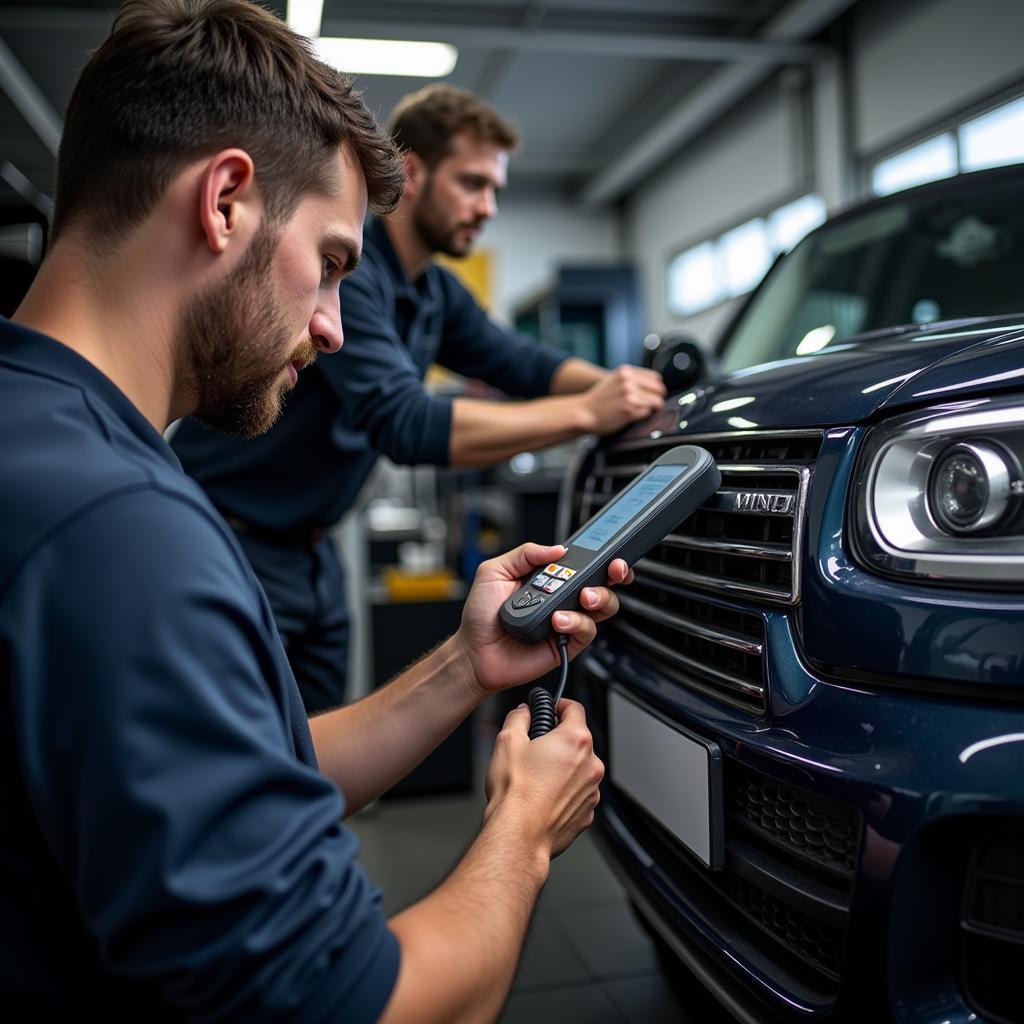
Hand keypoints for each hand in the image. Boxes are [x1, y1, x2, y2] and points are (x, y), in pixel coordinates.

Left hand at [452, 542, 631, 696]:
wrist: (474, 652)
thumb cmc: (481, 615)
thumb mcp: (495, 571)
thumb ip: (525, 554)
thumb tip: (557, 549)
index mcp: (549, 578)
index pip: (583, 563)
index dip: (601, 556)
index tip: (610, 551)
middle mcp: (563, 598)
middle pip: (603, 583)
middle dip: (614, 573)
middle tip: (612, 570)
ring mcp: (567, 620)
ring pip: (603, 606)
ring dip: (598, 597)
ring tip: (582, 598)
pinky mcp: (568, 643)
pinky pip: (587, 631)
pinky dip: (576, 622)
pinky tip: (558, 621)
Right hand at [485, 699, 603, 858]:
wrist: (518, 835)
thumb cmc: (515, 792)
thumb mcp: (507, 741)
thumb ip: (518, 717)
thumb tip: (523, 713)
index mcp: (575, 740)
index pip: (574, 708)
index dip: (559, 705)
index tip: (550, 709)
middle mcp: (591, 764)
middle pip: (577, 741)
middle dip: (558, 741)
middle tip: (534, 748)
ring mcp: (592, 791)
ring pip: (579, 769)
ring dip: (563, 769)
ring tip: (536, 779)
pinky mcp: (587, 813)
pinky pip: (578, 794)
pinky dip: (564, 792)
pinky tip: (543, 798)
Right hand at [578, 365, 665, 435]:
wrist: (583, 412)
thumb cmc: (597, 400)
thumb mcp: (613, 380)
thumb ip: (630, 379)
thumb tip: (651, 385)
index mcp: (625, 372)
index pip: (655, 377)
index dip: (655, 388)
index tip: (653, 394)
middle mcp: (628, 382)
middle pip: (659, 389)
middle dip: (657, 398)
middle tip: (652, 405)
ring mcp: (630, 396)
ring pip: (656, 402)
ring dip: (651, 408)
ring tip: (642, 411)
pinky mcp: (630, 410)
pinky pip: (647, 413)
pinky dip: (643, 416)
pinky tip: (634, 416)